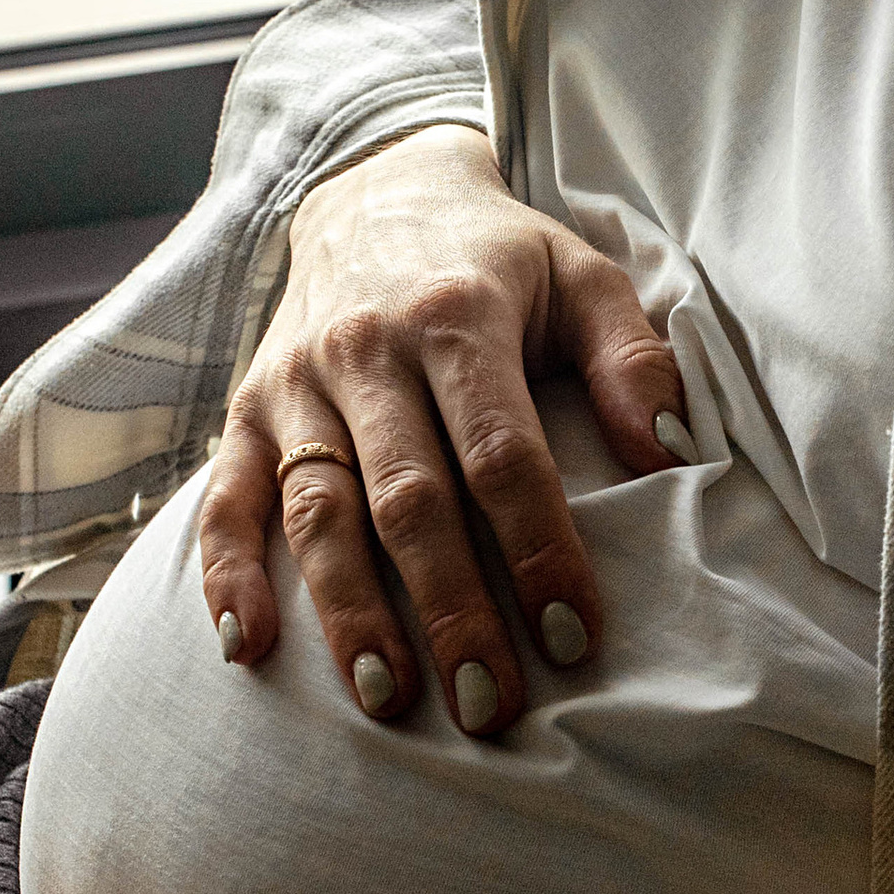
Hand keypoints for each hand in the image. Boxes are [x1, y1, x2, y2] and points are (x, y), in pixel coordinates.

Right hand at [195, 124, 689, 738]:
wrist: (374, 188)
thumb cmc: (498, 257)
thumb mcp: (581, 273)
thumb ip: (632, 356)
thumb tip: (668, 454)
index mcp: (456, 318)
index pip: (500, 454)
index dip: (536, 549)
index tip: (575, 638)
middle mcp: (365, 351)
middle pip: (408, 500)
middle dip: (450, 610)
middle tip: (490, 705)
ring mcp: (296, 384)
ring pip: (318, 512)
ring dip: (349, 612)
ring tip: (389, 700)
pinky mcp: (246, 409)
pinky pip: (226, 498)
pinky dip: (225, 574)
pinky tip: (245, 647)